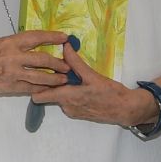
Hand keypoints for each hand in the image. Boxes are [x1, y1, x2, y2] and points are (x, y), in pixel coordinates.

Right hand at [0, 30, 71, 100]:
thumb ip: (8, 44)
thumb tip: (19, 44)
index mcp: (10, 42)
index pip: (36, 37)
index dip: (52, 37)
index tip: (64, 37)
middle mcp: (14, 57)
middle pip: (43, 60)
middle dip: (58, 63)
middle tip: (68, 65)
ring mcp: (13, 73)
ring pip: (40, 77)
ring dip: (54, 79)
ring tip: (64, 80)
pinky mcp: (10, 87)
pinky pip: (29, 89)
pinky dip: (40, 90)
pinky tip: (48, 90)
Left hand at [31, 41, 154, 126]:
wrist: (125, 109)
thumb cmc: (110, 93)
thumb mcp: (93, 76)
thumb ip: (76, 62)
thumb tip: (65, 47)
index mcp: (67, 97)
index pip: (39, 96)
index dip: (35, 85)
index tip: (38, 72)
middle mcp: (66, 107)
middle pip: (48, 95)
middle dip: (50, 84)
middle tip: (56, 70)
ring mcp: (72, 112)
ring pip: (59, 98)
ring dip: (62, 88)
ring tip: (72, 76)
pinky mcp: (78, 114)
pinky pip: (67, 102)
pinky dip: (70, 94)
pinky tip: (80, 86)